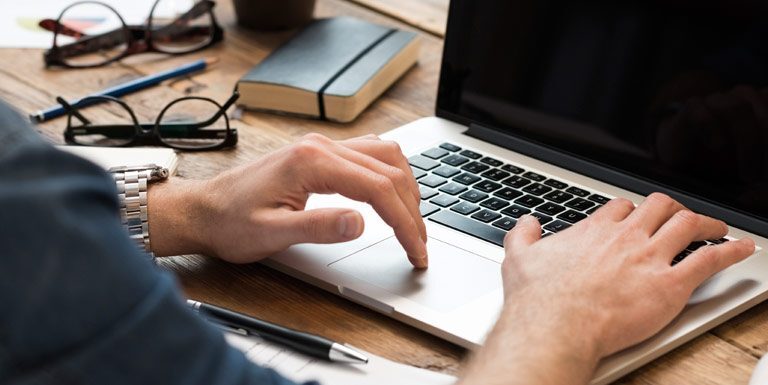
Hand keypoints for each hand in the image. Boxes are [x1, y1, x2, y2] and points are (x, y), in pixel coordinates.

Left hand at [147, 133, 427, 266]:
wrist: (203, 210)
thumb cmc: (231, 222)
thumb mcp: (271, 234)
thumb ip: (317, 227)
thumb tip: (361, 223)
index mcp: (312, 162)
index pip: (378, 188)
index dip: (404, 222)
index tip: (416, 250)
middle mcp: (321, 146)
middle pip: (389, 169)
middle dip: (412, 209)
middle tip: (420, 244)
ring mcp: (322, 147)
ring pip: (384, 155)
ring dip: (406, 187)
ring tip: (414, 221)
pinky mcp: (320, 154)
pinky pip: (369, 154)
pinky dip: (390, 174)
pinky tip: (393, 194)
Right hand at [459, 193, 754, 384]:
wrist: (556, 325)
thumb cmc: (539, 298)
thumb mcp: (519, 258)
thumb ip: (523, 235)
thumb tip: (526, 222)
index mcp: (595, 230)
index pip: (623, 207)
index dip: (633, 211)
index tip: (637, 217)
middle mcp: (627, 237)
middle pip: (660, 206)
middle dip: (673, 208)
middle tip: (680, 217)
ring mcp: (650, 257)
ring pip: (688, 224)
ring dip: (707, 222)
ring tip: (716, 227)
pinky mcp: (670, 284)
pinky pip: (710, 258)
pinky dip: (731, 250)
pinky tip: (742, 247)